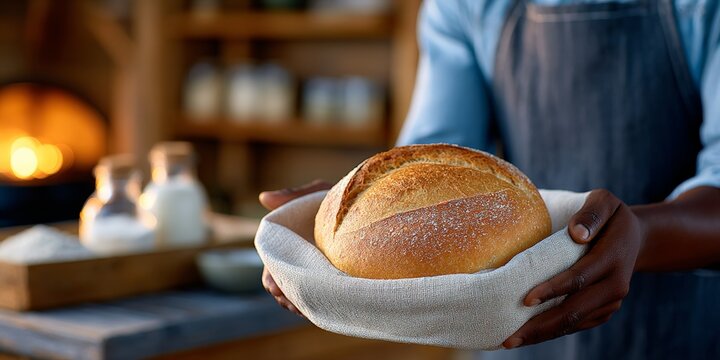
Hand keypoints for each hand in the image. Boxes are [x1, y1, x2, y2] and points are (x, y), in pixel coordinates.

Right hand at [259, 180, 331, 316]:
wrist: (377, 207)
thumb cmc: (343, 198)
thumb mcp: (319, 193)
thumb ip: (293, 196)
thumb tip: (263, 197)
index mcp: (293, 243)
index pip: (273, 266)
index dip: (272, 278)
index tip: (276, 287)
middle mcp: (303, 261)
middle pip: (286, 286)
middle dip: (287, 297)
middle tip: (294, 304)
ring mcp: (321, 272)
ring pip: (304, 297)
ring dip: (302, 304)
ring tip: (308, 310)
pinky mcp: (340, 282)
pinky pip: (327, 300)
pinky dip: (323, 306)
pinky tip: (326, 310)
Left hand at [503, 189, 645, 348]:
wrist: (635, 238)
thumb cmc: (610, 215)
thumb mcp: (605, 202)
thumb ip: (592, 213)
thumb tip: (577, 233)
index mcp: (614, 258)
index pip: (580, 277)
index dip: (553, 289)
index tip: (526, 299)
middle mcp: (615, 285)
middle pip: (574, 310)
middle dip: (541, 326)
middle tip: (510, 336)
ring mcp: (611, 302)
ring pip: (574, 323)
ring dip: (543, 334)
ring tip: (512, 340)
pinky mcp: (604, 310)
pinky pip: (577, 325)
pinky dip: (553, 331)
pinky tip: (529, 335)